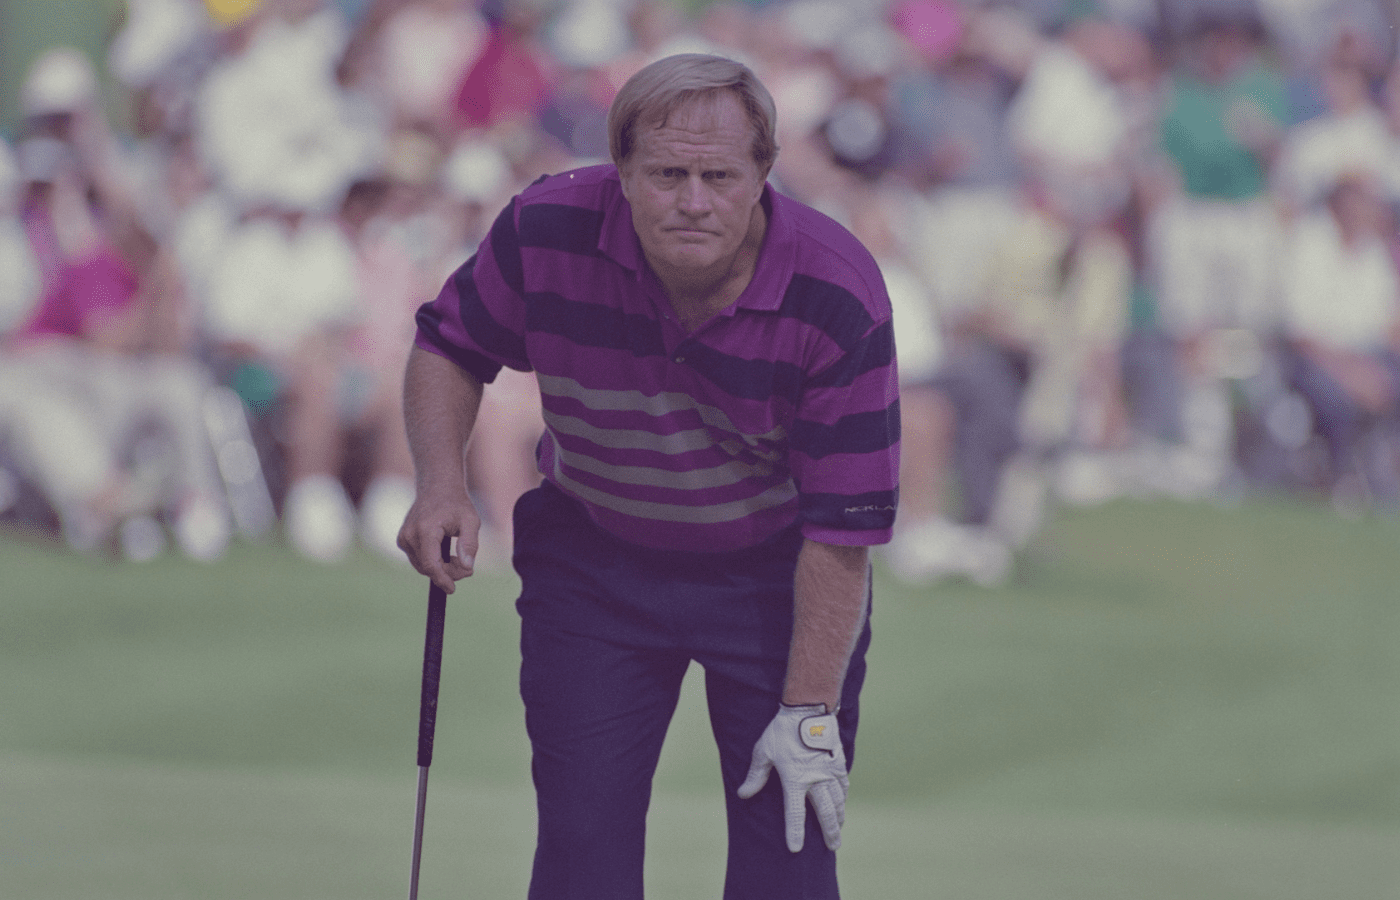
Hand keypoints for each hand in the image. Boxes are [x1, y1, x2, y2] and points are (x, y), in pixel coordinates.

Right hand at [396, 489, 480, 593]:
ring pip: (423, 566)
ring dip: (441, 568)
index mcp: (425, 530)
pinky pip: (419, 560)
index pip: (431, 564)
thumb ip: (470, 544)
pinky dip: (433, 562)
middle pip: (428, 568)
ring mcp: (403, 539)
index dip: (442, 579)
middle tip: (468, 567)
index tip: (452, 590)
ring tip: (458, 556)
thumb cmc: (456, 504)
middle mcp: (409, 535)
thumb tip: (467, 568)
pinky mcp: (403, 541)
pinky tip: (446, 553)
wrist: (437, 488)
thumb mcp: (471, 521)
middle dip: (448, 572)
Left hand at [736, 704, 846, 851]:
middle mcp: (816, 779)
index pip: (795, 814)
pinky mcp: (838, 761)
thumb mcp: (764, 751)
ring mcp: (829, 771)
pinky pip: (843, 784)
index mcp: (795, 780)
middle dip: (830, 832)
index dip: (795, 833)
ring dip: (838, 817)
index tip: (796, 849)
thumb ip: (756, 775)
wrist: (808, 707)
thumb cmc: (782, 730)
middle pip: (825, 813)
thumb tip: (743, 794)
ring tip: (839, 830)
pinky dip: (843, 797)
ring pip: (838, 801)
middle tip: (833, 847)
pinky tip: (843, 803)